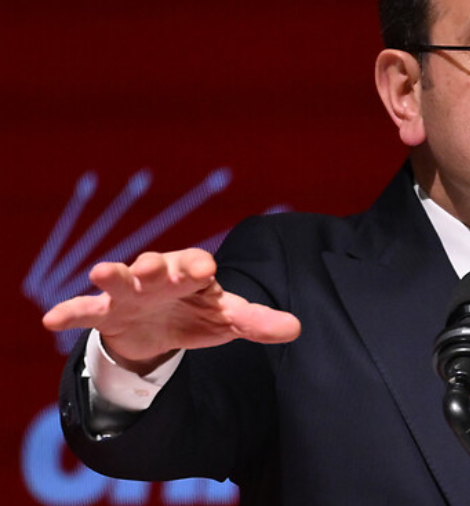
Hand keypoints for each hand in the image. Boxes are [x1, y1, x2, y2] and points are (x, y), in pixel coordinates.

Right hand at [42, 248, 300, 374]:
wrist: (159, 329)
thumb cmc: (198, 313)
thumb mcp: (227, 319)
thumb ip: (257, 322)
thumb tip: (295, 328)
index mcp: (192, 272)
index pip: (196, 263)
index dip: (198, 266)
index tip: (205, 270)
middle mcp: (159, 275)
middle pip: (157, 265)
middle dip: (156, 265)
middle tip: (153, 267)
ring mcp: (129, 293)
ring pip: (120, 279)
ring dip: (113, 274)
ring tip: (100, 271)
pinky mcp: (105, 313)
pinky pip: (84, 311)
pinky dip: (69, 313)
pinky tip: (50, 321)